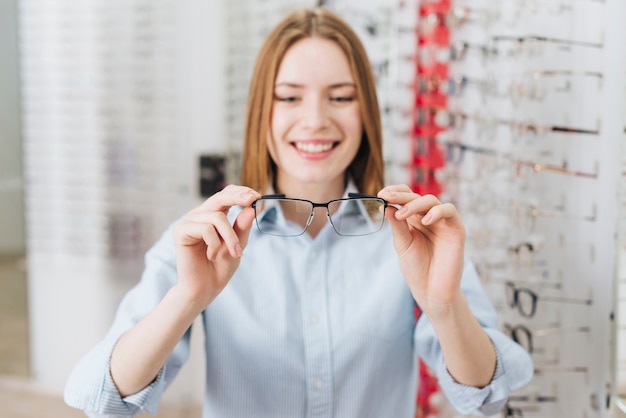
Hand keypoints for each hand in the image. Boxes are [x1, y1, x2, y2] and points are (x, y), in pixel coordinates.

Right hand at [173, 185, 260, 309]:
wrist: (205, 288)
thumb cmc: (220, 267)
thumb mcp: (238, 244)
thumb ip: (242, 227)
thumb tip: (251, 208)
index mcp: (213, 215)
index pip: (226, 194)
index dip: (241, 192)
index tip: (257, 196)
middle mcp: (200, 215)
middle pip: (219, 197)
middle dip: (238, 197)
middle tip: (253, 200)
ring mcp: (189, 221)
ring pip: (217, 217)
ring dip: (230, 237)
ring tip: (234, 254)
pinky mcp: (181, 231)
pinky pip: (206, 228)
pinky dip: (215, 244)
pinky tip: (212, 256)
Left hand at [378, 185, 465, 314]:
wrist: (431, 291)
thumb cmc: (417, 269)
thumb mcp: (402, 244)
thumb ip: (397, 226)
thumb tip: (386, 206)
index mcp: (414, 220)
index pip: (406, 197)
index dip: (395, 192)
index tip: (381, 194)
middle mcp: (429, 218)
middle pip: (417, 197)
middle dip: (401, 196)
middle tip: (387, 196)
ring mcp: (443, 223)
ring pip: (432, 200)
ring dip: (415, 204)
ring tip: (401, 214)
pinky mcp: (456, 230)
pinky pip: (450, 211)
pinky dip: (437, 212)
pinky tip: (424, 221)